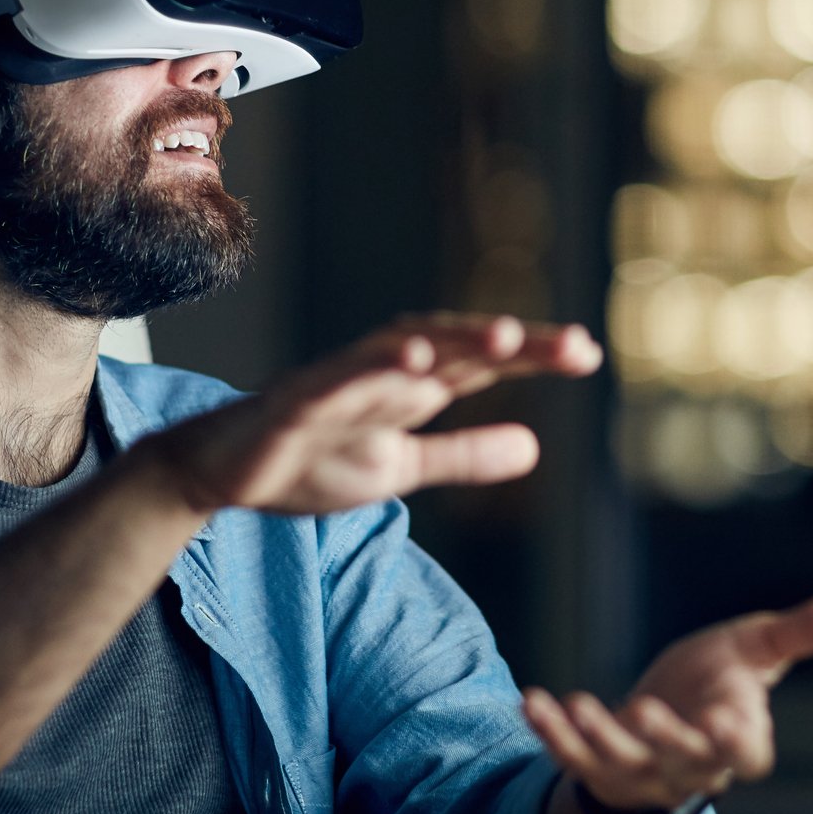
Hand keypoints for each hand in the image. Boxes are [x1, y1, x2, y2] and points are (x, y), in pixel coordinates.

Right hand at [146, 313, 601, 515]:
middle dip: (511, 343)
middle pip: (456, 347)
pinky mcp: (297, 403)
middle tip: (570, 344)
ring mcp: (339, 383)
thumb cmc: (310, 459)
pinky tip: (413, 364)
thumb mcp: (400, 468)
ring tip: (504, 339)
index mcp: (411, 388)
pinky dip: (375, 369)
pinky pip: (339, 381)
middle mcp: (382, 373)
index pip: (482, 364)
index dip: (534, 355)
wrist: (225, 474)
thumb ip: (463, 457)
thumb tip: (535, 447)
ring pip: (402, 351)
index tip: (588, 352)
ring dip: (452, 341)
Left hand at [523, 585, 812, 811]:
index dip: (737, 742)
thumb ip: (812, 630)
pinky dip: (553, 734)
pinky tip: (532, 702)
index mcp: (737, 736)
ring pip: (622, 764)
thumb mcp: (761, 650)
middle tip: (645, 711)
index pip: (746, 752)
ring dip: (598, 739)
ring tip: (580, 705)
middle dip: (663, 739)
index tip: (729, 721)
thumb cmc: (720, 682)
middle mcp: (690, 761)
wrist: (664, 716)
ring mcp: (642, 769)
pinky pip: (573, 759)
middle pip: (681, 762)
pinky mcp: (598, 766)